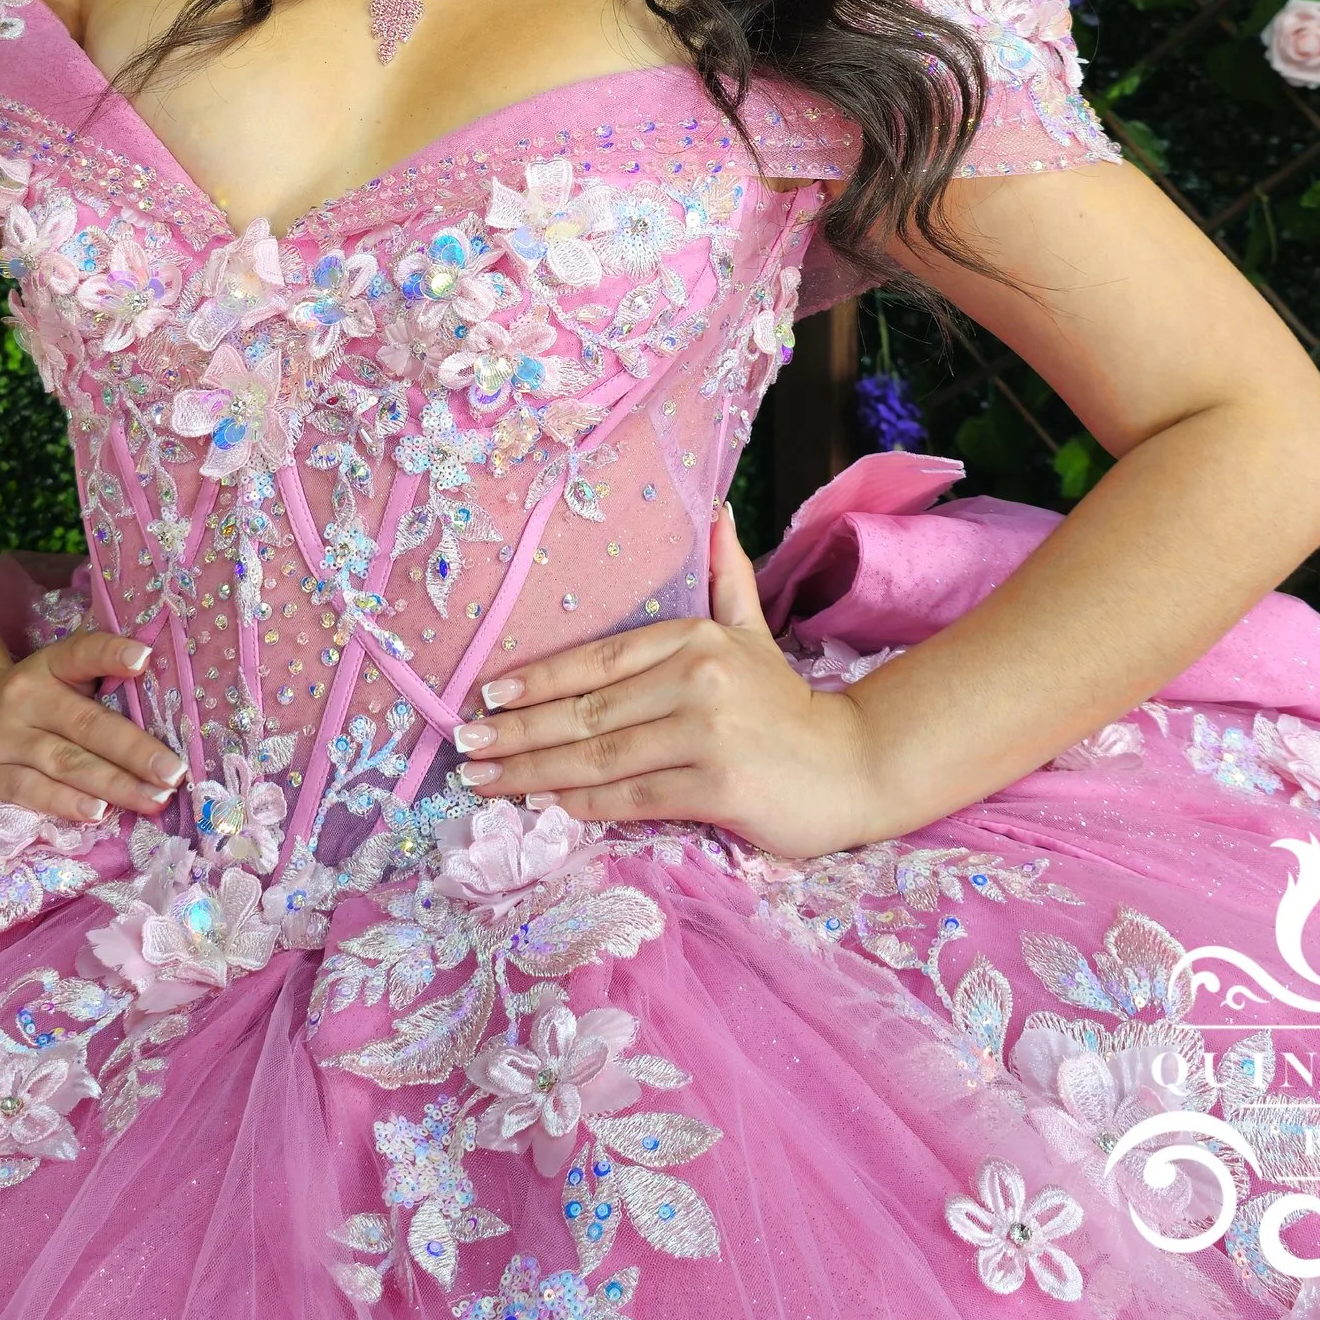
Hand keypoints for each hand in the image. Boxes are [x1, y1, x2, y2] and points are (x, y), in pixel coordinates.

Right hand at [0, 630, 188, 825]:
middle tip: (174, 772)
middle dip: (136, 750)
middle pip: (86, 723)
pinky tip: (96, 813)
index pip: (81, 653)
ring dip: (112, 784)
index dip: (111, 653)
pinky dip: (64, 803)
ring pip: (64, 762)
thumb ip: (98, 691)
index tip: (144, 659)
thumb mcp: (54, 684)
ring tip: (151, 798)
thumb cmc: (29, 709)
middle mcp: (24, 698)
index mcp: (48, 667)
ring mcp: (2, 739)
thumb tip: (168, 714)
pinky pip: (29, 791)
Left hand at [452, 506, 885, 858]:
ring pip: (601, 757)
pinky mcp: (719, 786)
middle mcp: (699, 677)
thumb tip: (716, 510)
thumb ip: (725, 578)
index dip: (537, 680)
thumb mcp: (752, 632)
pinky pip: (633, 797)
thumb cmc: (786, 706)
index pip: (597, 659)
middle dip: (518, 731)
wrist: (854, 766)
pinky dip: (582, 806)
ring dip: (535, 772)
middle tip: (465, 747)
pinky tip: (544, 809)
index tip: (486, 697)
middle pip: (588, 710)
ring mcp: (709, 732)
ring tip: (487, 783)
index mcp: (696, 637)